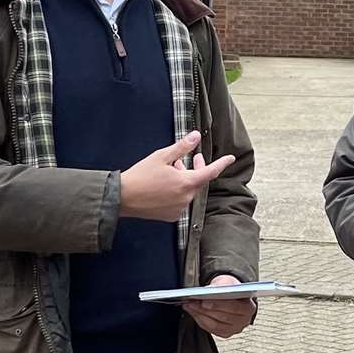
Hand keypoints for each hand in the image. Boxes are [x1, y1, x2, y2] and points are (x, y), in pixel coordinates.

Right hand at [120, 132, 234, 222]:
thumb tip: (195, 136)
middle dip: (197, 168)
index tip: (230, 158)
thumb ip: (181, 147)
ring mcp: (179, 209)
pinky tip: (166, 185)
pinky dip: (178, 191)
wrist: (123, 197)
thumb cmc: (141, 176)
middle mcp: (186, 198)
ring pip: (188, 191)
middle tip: (193, 157)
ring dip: (185, 179)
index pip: (211, 172)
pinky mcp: (171, 216)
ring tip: (173, 169)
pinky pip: (181, 201)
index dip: (222, 164)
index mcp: (187, 183)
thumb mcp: (162, 156)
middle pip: (198, 181)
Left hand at [182, 274, 256, 337]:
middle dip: (205, 309)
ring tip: (188, 305)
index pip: (234, 307)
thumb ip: (222, 285)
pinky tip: (192, 311)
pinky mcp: (225, 333)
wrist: (233, 296)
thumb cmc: (231, 289)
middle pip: (222, 317)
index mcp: (249, 307)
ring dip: (199, 314)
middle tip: (191, 302)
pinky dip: (199, 319)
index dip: (218, 305)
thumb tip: (209, 291)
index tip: (203, 301)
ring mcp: (234, 329)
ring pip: (214, 324)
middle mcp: (244, 321)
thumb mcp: (229, 282)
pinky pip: (210, 328)